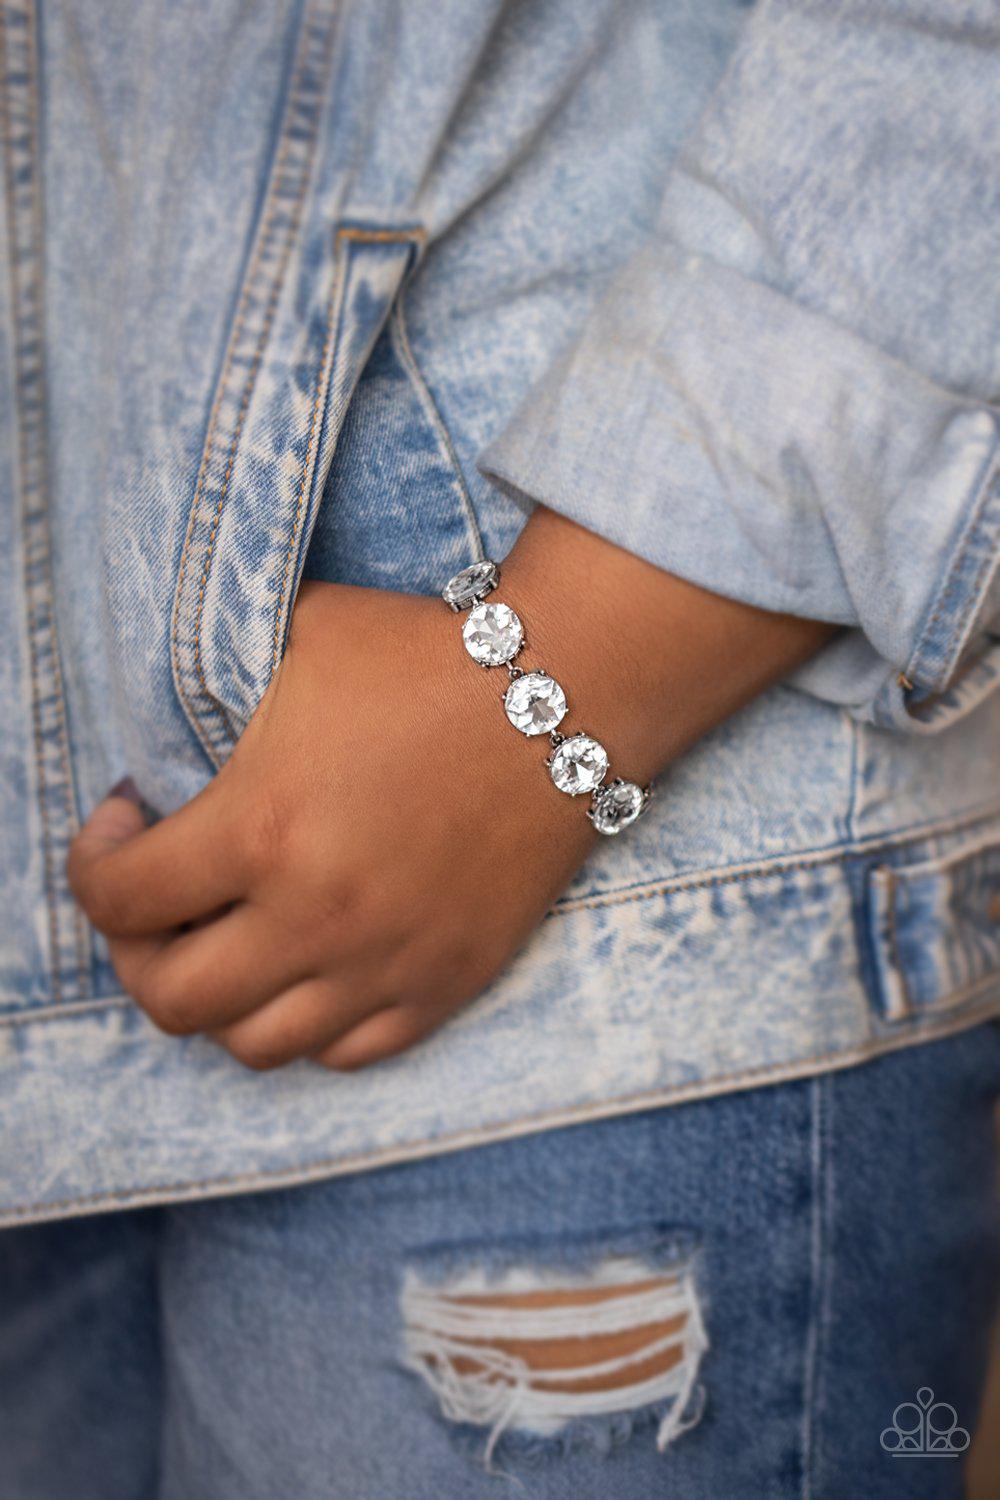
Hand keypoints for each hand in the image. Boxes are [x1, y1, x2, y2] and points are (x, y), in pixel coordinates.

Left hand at [68, 507, 834, 1070]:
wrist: (567, 691)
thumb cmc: (427, 655)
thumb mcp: (297, 640)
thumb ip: (212, 695)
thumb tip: (163, 736)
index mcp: (262, 828)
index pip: (119, 899)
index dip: (92, 862)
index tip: (122, 824)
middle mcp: (316, 916)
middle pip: (170, 999)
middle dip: (137, 952)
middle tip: (158, 903)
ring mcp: (385, 963)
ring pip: (254, 1047)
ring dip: (219, 1000)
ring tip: (230, 943)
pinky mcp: (446, 983)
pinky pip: (350, 1053)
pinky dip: (309, 1024)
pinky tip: (310, 966)